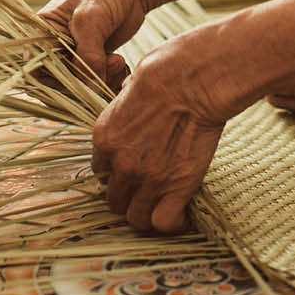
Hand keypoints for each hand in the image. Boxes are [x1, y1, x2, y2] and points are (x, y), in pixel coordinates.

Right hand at [38, 0, 154, 92]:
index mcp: (41, 33)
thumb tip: (88, 86)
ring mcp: (74, 56)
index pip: (34, 70)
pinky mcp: (93, 62)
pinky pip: (96, 84)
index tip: (79, 75)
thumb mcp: (91, 19)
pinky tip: (121, 63)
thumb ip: (87, 54)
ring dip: (100, 82)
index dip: (53, 80)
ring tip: (118, 61)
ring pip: (79, 87)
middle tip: (107, 66)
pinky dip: (110, 80)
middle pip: (57, 84)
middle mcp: (54, 48)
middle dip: (83, 82)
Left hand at [91, 42, 226, 233]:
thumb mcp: (131, 86)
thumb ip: (125, 110)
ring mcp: (146, 178)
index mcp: (104, 137)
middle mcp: (120, 162)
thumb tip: (132, 108)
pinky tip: (181, 216)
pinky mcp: (175, 186)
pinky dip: (171, 223)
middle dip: (129, 196)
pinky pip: (163, 222)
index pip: (100, 171)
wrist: (193, 78)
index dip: (117, 172)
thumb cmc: (166, 71)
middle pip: (114, 199)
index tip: (132, 169)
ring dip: (147, 213)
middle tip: (147, 190)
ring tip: (162, 206)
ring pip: (135, 218)